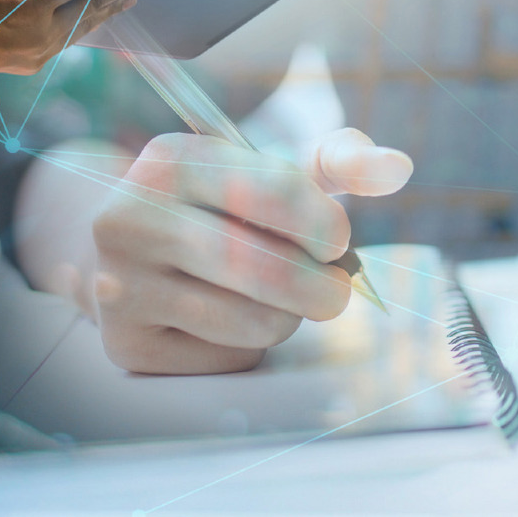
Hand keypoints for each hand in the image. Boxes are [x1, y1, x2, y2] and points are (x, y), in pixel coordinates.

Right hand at [91, 128, 412, 374]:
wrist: (127, 248)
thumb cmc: (218, 205)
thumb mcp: (267, 169)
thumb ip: (336, 161)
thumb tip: (397, 168)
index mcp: (170, 161)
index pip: (274, 192)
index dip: (326, 224)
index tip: (337, 241)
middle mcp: (129, 219)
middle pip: (265, 268)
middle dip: (323, 287)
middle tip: (334, 290)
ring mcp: (120, 285)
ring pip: (253, 321)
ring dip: (289, 317)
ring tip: (276, 297)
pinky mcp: (126, 342)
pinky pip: (228, 356)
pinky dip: (251, 344)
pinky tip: (229, 317)